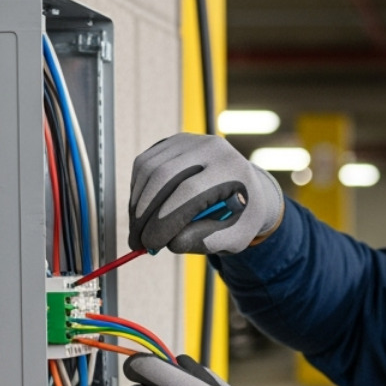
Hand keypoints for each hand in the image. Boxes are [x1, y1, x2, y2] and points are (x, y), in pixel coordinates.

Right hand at [127, 133, 285, 254]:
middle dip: (145, 213)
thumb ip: (206, 240)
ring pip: (149, 169)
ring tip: (138, 231)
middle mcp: (211, 147)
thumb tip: (171, 242)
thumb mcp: (234, 238)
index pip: (190, 190)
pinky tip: (142, 212)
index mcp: (231, 168)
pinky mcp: (173, 142)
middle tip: (137, 242)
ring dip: (137, 204)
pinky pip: (144, 165)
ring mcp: (190, 140)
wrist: (248, 188)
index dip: (165, 219)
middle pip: (164, 175)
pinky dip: (138, 191)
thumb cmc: (241, 217)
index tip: (151, 244)